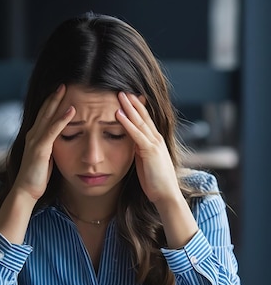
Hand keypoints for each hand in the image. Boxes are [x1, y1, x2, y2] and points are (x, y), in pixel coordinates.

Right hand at [14, 84, 75, 201]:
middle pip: (44, 111)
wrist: (26, 191)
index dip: (51, 103)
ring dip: (57, 102)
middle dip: (53, 97)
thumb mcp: (45, 158)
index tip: (61, 92)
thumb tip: (59, 143)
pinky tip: (71, 110)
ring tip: (66, 89)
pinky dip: (62, 119)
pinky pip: (53, 130)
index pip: (43, 116)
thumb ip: (50, 147)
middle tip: (63, 83)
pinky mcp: (40, 148)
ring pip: (47, 116)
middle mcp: (32, 135)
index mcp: (34, 137)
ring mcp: (35, 140)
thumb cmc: (37, 177)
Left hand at [116, 92, 197, 247]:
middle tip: (122, 89)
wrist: (166, 195)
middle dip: (132, 102)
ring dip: (129, 107)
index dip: (137, 108)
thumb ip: (140, 152)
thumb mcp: (146, 163)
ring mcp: (154, 144)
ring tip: (119, 95)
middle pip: (143, 116)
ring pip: (139, 121)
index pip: (145, 120)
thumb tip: (132, 145)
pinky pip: (136, 134)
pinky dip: (126, 123)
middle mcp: (156, 139)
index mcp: (155, 142)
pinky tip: (118, 114)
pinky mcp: (149, 151)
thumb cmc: (156, 182)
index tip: (127, 97)